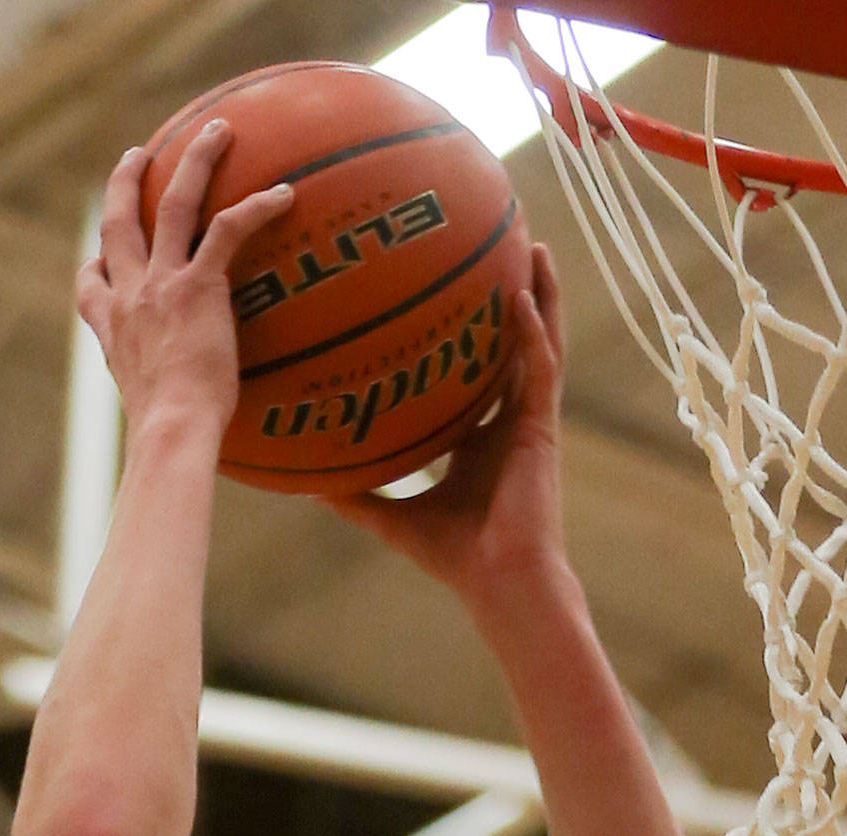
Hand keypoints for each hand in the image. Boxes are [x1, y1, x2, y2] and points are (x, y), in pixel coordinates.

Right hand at [76, 126, 293, 434]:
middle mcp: (128, 296)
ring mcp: (160, 285)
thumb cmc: (169, 440)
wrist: (171, 433)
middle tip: (138, 154)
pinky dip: (256, 207)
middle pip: (118, 220)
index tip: (101, 257)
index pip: (90, 284)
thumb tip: (186, 437)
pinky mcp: (197, 286)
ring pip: (173, 202)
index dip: (95, 264)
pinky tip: (285, 194)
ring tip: (218, 131)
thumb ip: (162, 404)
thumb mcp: (151, 418)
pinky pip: (228, 229)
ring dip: (195, 160)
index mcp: (111, 328)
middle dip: (125, 181)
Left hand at [331, 242, 570, 615]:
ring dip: (541, 293)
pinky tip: (523, 296)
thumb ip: (355, 494)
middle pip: (513, 341)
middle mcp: (507, 418)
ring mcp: (530, 420)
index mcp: (479, 434)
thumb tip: (304, 482)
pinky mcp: (541, 430)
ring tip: (531, 243)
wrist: (500, 584)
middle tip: (496, 241)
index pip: (473, 369)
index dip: (467, 330)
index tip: (445, 288)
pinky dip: (533, 334)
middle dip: (511, 291)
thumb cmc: (454, 557)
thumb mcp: (391, 516)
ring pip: (541, 342)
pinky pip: (540, 371)